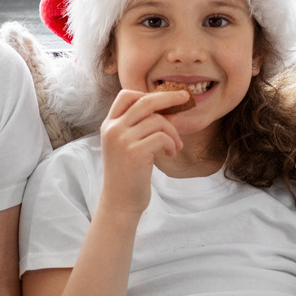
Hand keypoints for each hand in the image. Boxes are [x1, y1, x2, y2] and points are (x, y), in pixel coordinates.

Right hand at [98, 88, 188, 216]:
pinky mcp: (135, 152)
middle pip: (145, 101)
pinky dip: (171, 144)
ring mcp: (122, 140)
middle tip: (186, 97)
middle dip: (169, 97)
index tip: (166, 98)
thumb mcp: (126, 145)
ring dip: (173, 132)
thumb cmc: (127, 174)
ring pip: (158, 121)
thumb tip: (167, 110)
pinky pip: (162, 137)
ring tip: (175, 146)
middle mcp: (113, 129)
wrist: (119, 202)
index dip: (148, 93)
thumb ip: (137, 127)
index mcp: (109, 125)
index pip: (126, 95)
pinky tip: (171, 153)